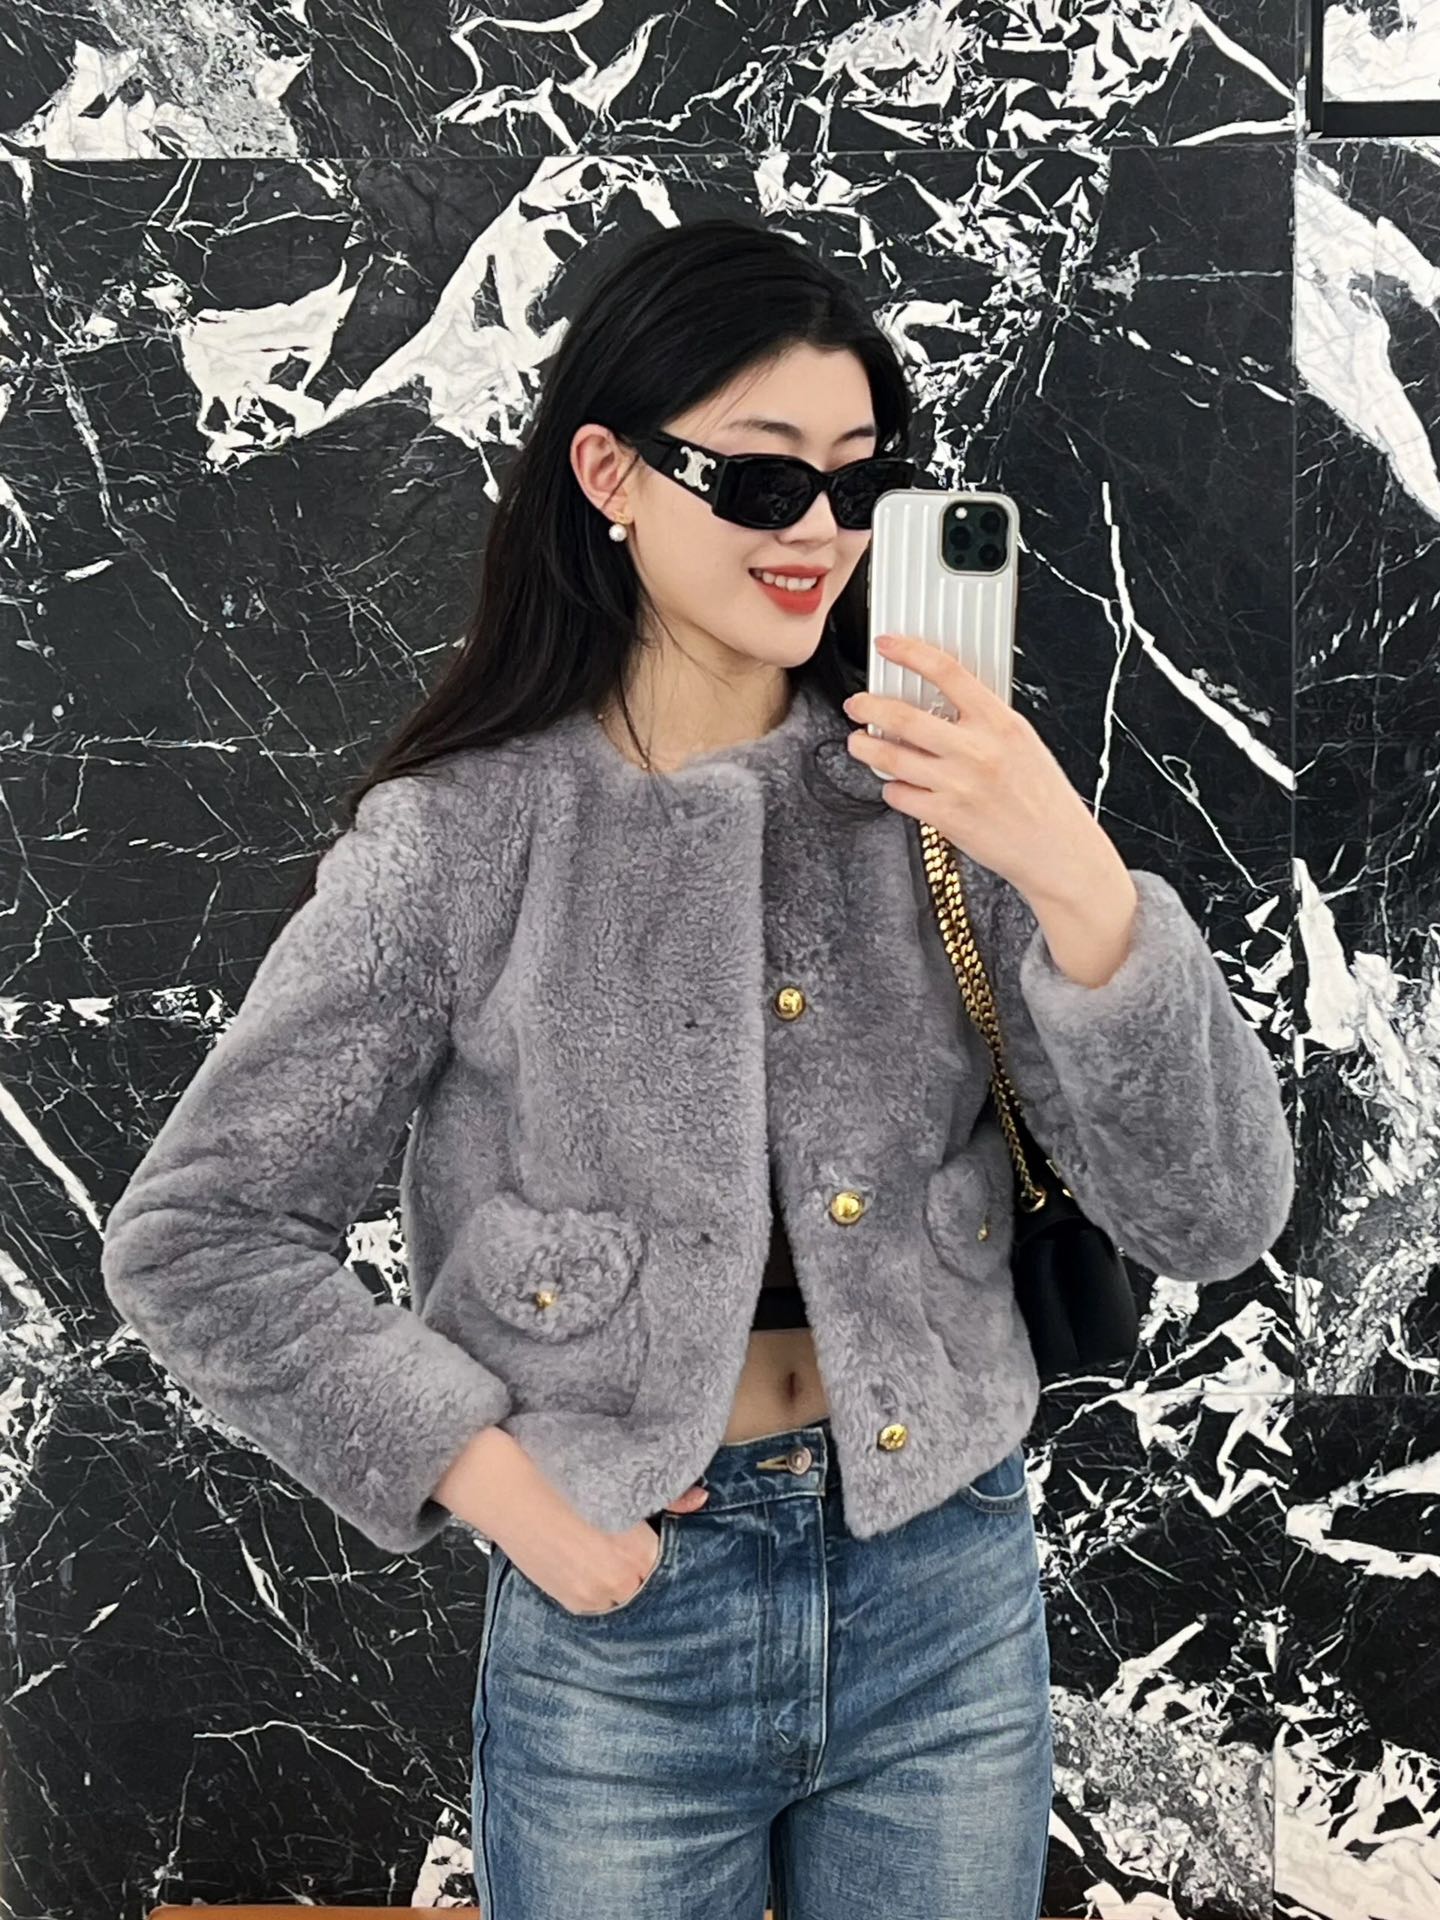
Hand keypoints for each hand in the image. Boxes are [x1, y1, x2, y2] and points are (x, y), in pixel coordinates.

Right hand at [497, 1478, 709, 1615]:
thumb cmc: (559, 1478)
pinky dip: (599, 1584)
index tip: (649, 1529)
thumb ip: (669, 1497)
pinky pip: (599, 1601)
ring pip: (625, 1593)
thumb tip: (701, 1499)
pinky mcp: (569, 1601)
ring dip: (622, 1576)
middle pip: (648, 1578)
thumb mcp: (617, 1480)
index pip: (668, 1558)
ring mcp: (591, 1596)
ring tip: (602, 1545)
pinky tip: (586, 1557)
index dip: (659, 1541)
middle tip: (624, 1534)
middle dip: (642, 1561)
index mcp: (636, 1550)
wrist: (506, 1489)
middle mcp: (617, 1581)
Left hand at [843, 631, 1119, 905]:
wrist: (1057, 849)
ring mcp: (958, 784)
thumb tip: (941, 702)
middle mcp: (977, 750)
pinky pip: (899, 795)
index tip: (888, 645)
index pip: (947, 672)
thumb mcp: (1023, 742)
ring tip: (860, 743)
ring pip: (891, 757)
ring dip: (866, 747)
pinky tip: (897, 785)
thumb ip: (984, 721)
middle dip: (868, 706)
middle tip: (857, 704)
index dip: (910, 653)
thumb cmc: (1043, 798)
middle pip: (903, 716)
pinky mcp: (945, 817)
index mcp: (1000, 723)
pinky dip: (891, 788)